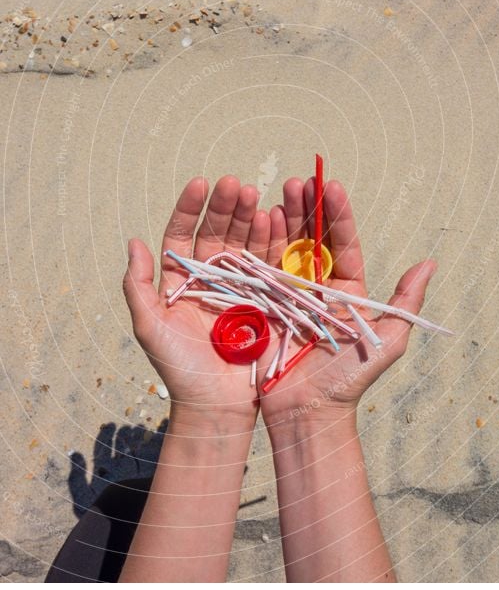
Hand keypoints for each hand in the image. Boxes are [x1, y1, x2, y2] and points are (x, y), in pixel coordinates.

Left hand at [123, 176, 270, 423]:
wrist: (216, 407)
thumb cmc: (178, 369)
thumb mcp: (149, 328)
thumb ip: (138, 286)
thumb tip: (133, 241)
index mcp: (179, 281)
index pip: (182, 235)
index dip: (190, 208)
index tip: (200, 183)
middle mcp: (210, 279)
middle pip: (216, 233)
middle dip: (225, 207)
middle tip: (236, 184)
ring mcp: (239, 288)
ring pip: (243, 243)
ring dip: (250, 218)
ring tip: (256, 195)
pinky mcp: (265, 301)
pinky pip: (268, 265)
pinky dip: (272, 241)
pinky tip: (275, 219)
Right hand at [259, 177, 437, 430]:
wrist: (307, 414)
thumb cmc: (348, 380)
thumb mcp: (387, 340)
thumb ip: (405, 302)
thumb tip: (430, 263)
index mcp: (347, 290)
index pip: (343, 243)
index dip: (337, 214)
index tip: (331, 184)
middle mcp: (317, 287)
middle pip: (311, 238)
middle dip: (306, 208)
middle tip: (299, 180)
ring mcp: (288, 294)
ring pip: (285, 247)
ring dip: (282, 218)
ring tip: (277, 191)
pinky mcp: (263, 305)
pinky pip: (261, 269)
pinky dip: (259, 244)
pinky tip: (257, 221)